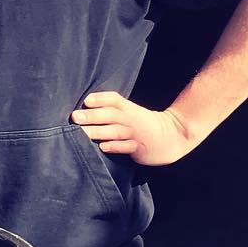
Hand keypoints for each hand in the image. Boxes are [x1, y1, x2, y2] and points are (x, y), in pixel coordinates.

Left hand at [71, 91, 193, 165]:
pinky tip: (103, 147)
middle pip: (111, 115)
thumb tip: (84, 109)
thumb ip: (112, 109)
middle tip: (75, 117)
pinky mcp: (138, 148)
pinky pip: (125, 147)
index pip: (114, 100)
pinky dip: (115, 147)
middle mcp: (131, 119)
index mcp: (128, 108)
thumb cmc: (143, 124)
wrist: (172, 136)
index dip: (101, 99)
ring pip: (115, 131)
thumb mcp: (131, 112)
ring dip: (98, 131)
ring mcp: (134, 134)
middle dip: (92, 116)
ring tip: (82, 133)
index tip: (87, 100)